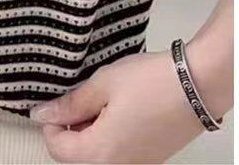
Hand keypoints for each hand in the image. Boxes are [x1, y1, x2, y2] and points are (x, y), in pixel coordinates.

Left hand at [29, 47, 216, 163]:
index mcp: (100, 152)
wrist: (197, 85)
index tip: (60, 101)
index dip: (51, 124)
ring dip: (91, 132)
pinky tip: (120, 110)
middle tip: (83, 98)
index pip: (57, 150)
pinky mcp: (152, 159)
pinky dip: (110, 136)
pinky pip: (119, 154)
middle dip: (71, 129)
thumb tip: (41, 115)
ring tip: (103, 101)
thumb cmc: (148, 82)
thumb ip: (70, 104)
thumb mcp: (102, 84)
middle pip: (77, 157)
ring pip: (98, 156)